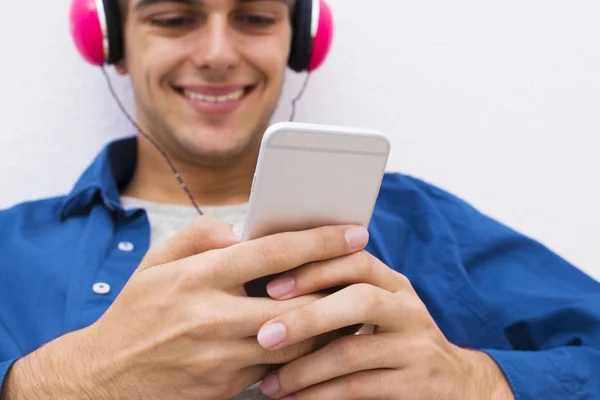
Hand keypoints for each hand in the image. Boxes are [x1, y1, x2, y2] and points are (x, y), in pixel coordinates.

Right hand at [1, 217, 369, 399]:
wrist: (105, 380)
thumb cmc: (136, 314)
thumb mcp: (156, 263)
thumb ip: (200, 236)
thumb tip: (244, 231)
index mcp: (196, 278)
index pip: (270, 252)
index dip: (317, 239)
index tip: (354, 230)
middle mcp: (212, 318)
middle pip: (296, 302)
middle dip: (337, 284)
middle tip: (365, 269)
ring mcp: (222, 359)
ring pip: (295, 340)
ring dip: (328, 321)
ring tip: (351, 299)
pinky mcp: (228, 388)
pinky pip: (280, 368)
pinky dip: (303, 351)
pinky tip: (317, 335)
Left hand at [256, 247, 514, 399]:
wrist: (455, 384)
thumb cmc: (395, 341)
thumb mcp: (380, 309)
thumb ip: (341, 294)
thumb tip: (271, 287)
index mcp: (395, 284)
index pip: (356, 262)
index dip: (314, 270)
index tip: (271, 287)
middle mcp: (408, 310)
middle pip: (359, 301)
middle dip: (307, 317)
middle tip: (265, 336)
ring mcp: (416, 347)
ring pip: (352, 352)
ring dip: (303, 369)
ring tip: (270, 383)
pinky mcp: (416, 385)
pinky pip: (358, 388)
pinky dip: (320, 395)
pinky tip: (296, 399)